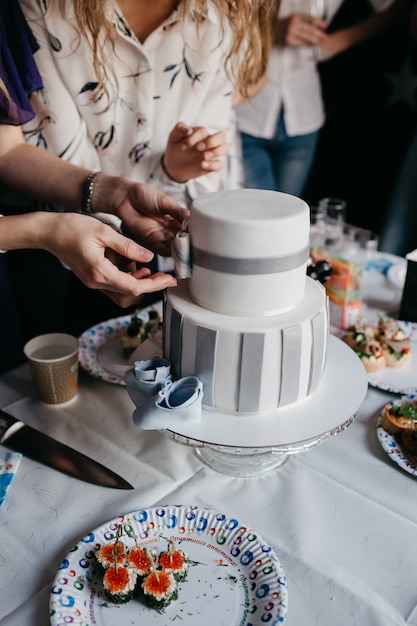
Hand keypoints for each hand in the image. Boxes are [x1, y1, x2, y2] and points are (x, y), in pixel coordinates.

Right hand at [42, 213, 176, 306]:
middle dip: (150, 285)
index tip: (170, 280)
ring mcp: (94, 282)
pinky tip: (132, 264)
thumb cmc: (72, 228)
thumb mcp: (104, 232)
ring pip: (123, 293)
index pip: (134, 287)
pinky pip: (114, 284)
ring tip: (145, 266)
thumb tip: (149, 257)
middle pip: (130, 293)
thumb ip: (128, 246)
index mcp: (100, 272)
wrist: (48, 231)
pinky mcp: (93, 278)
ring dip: (138, 282)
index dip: (155, 285)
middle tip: (164, 275)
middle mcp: (97, 282)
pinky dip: (127, 278)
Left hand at [94, 176, 188, 256]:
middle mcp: (169, 227)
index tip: (202, 236)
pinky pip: (162, 250)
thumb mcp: (165, 201)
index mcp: (175, 217)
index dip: (194, 232)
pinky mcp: (150, 240)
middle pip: (183, 239)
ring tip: (187, 250)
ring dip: (180, 250)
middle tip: (196, 247)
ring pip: (174, 246)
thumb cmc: (144, 194)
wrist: (125, 197)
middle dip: (189, 244)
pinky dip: (169, 253)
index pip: (188, 227)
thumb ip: (177, 211)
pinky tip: (175, 253)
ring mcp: (161, 234)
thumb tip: (191, 216)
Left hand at [163, 122, 228, 182]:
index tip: (184, 146)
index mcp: (201, 133)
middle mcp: (209, 142)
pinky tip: (202, 165)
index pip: (203, 131)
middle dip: (212, 141)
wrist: (175, 164)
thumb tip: (188, 130)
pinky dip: (213, 165)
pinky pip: (220, 164)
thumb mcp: (174, 137)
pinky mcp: (212, 165)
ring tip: (204, 157)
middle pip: (222, 136)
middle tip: (198, 148)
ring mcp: (212, 153)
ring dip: (216, 151)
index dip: (194, 137)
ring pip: (225, 148)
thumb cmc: (176, 147)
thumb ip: (179, 129)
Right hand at [275, 13, 327, 46]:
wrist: (270, 32)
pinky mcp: (287, 40)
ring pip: (307, 37)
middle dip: (320, 34)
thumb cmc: (283, 26)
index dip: (320, 23)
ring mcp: (290, 32)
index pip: (311, 19)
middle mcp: (293, 22)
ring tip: (321, 42)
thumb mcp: (293, 19)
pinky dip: (306, 44)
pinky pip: (300, 43)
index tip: (326, 26)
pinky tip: (310, 45)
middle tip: (326, 38)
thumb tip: (317, 27)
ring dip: (315, 40)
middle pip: (310, 29)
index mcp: (296, 15)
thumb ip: (303, 21)